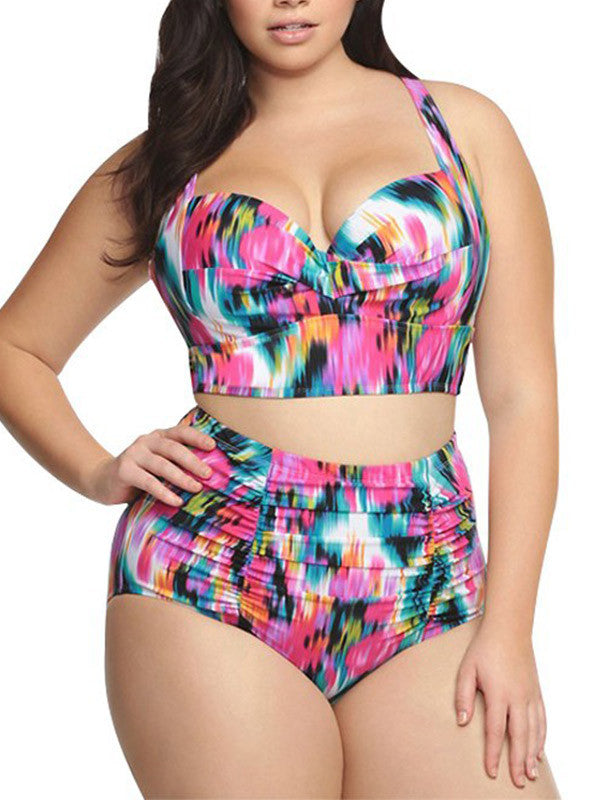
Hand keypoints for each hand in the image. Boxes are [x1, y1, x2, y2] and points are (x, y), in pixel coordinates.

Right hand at [86, 422, 216, 505]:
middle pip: (173, 448)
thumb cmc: (140, 473)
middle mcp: (146, 441)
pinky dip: (164, 492)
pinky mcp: (124, 470)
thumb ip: (176, 463)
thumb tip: (210, 475)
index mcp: (158, 436)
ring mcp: (134, 454)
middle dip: (193, 461)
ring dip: (181, 477)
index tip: (213, 446)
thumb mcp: (158, 464)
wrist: (103, 480)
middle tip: (209, 474)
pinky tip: (176, 501)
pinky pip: (148, 482)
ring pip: (162, 465)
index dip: (197, 437)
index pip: (180, 432)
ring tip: (196, 488)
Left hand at [454, 622, 546, 787]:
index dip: (493, 753)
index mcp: (498, 694)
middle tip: (519, 782)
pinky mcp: (536, 692)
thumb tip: (462, 721)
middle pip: (519, 736)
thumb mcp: (467, 669)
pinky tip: (539, 750)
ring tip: (531, 774)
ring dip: (532, 754)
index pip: (496, 731)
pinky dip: (541, 738)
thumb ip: (462, 696)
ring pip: (534, 731)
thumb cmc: (484, 649)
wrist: (509, 630)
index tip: (491, 771)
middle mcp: (517, 698)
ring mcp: (529, 695)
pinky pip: (542, 720)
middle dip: (518, 761)